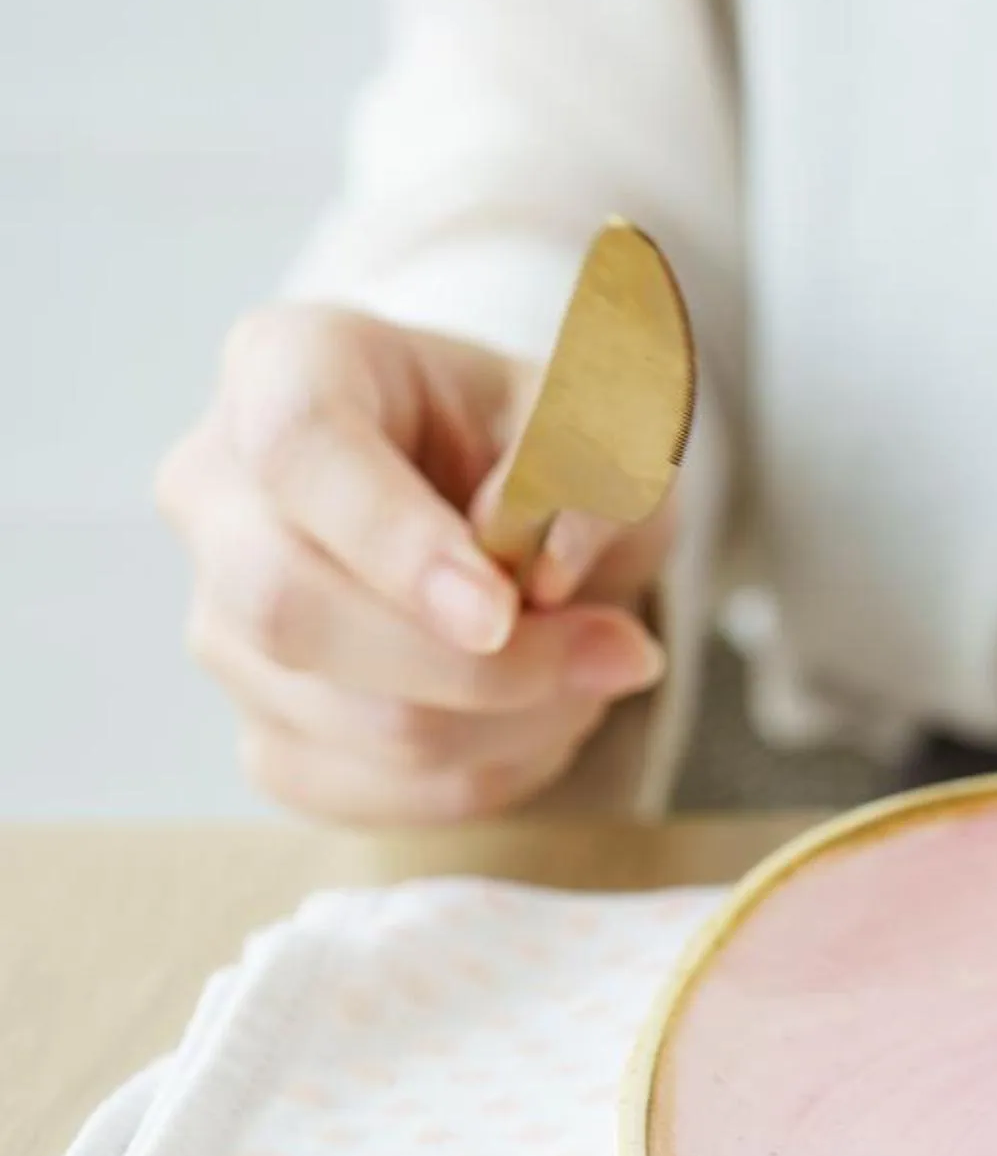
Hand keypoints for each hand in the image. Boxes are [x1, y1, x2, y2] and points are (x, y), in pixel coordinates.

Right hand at [156, 303, 674, 822]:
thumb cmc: (550, 451)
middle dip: (474, 666)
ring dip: (511, 725)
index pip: (300, 450)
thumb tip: (545, 572)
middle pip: (288, 606)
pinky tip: (540, 723)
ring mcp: (222, 617)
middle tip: (618, 655)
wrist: (524, 515)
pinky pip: (355, 790)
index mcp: (289, 366)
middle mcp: (220, 490)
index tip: (504, 610)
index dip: (396, 542)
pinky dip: (480, 779)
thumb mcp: (610, 428)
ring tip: (593, 672)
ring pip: (343, 718)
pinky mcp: (259, 723)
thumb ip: (594, 477)